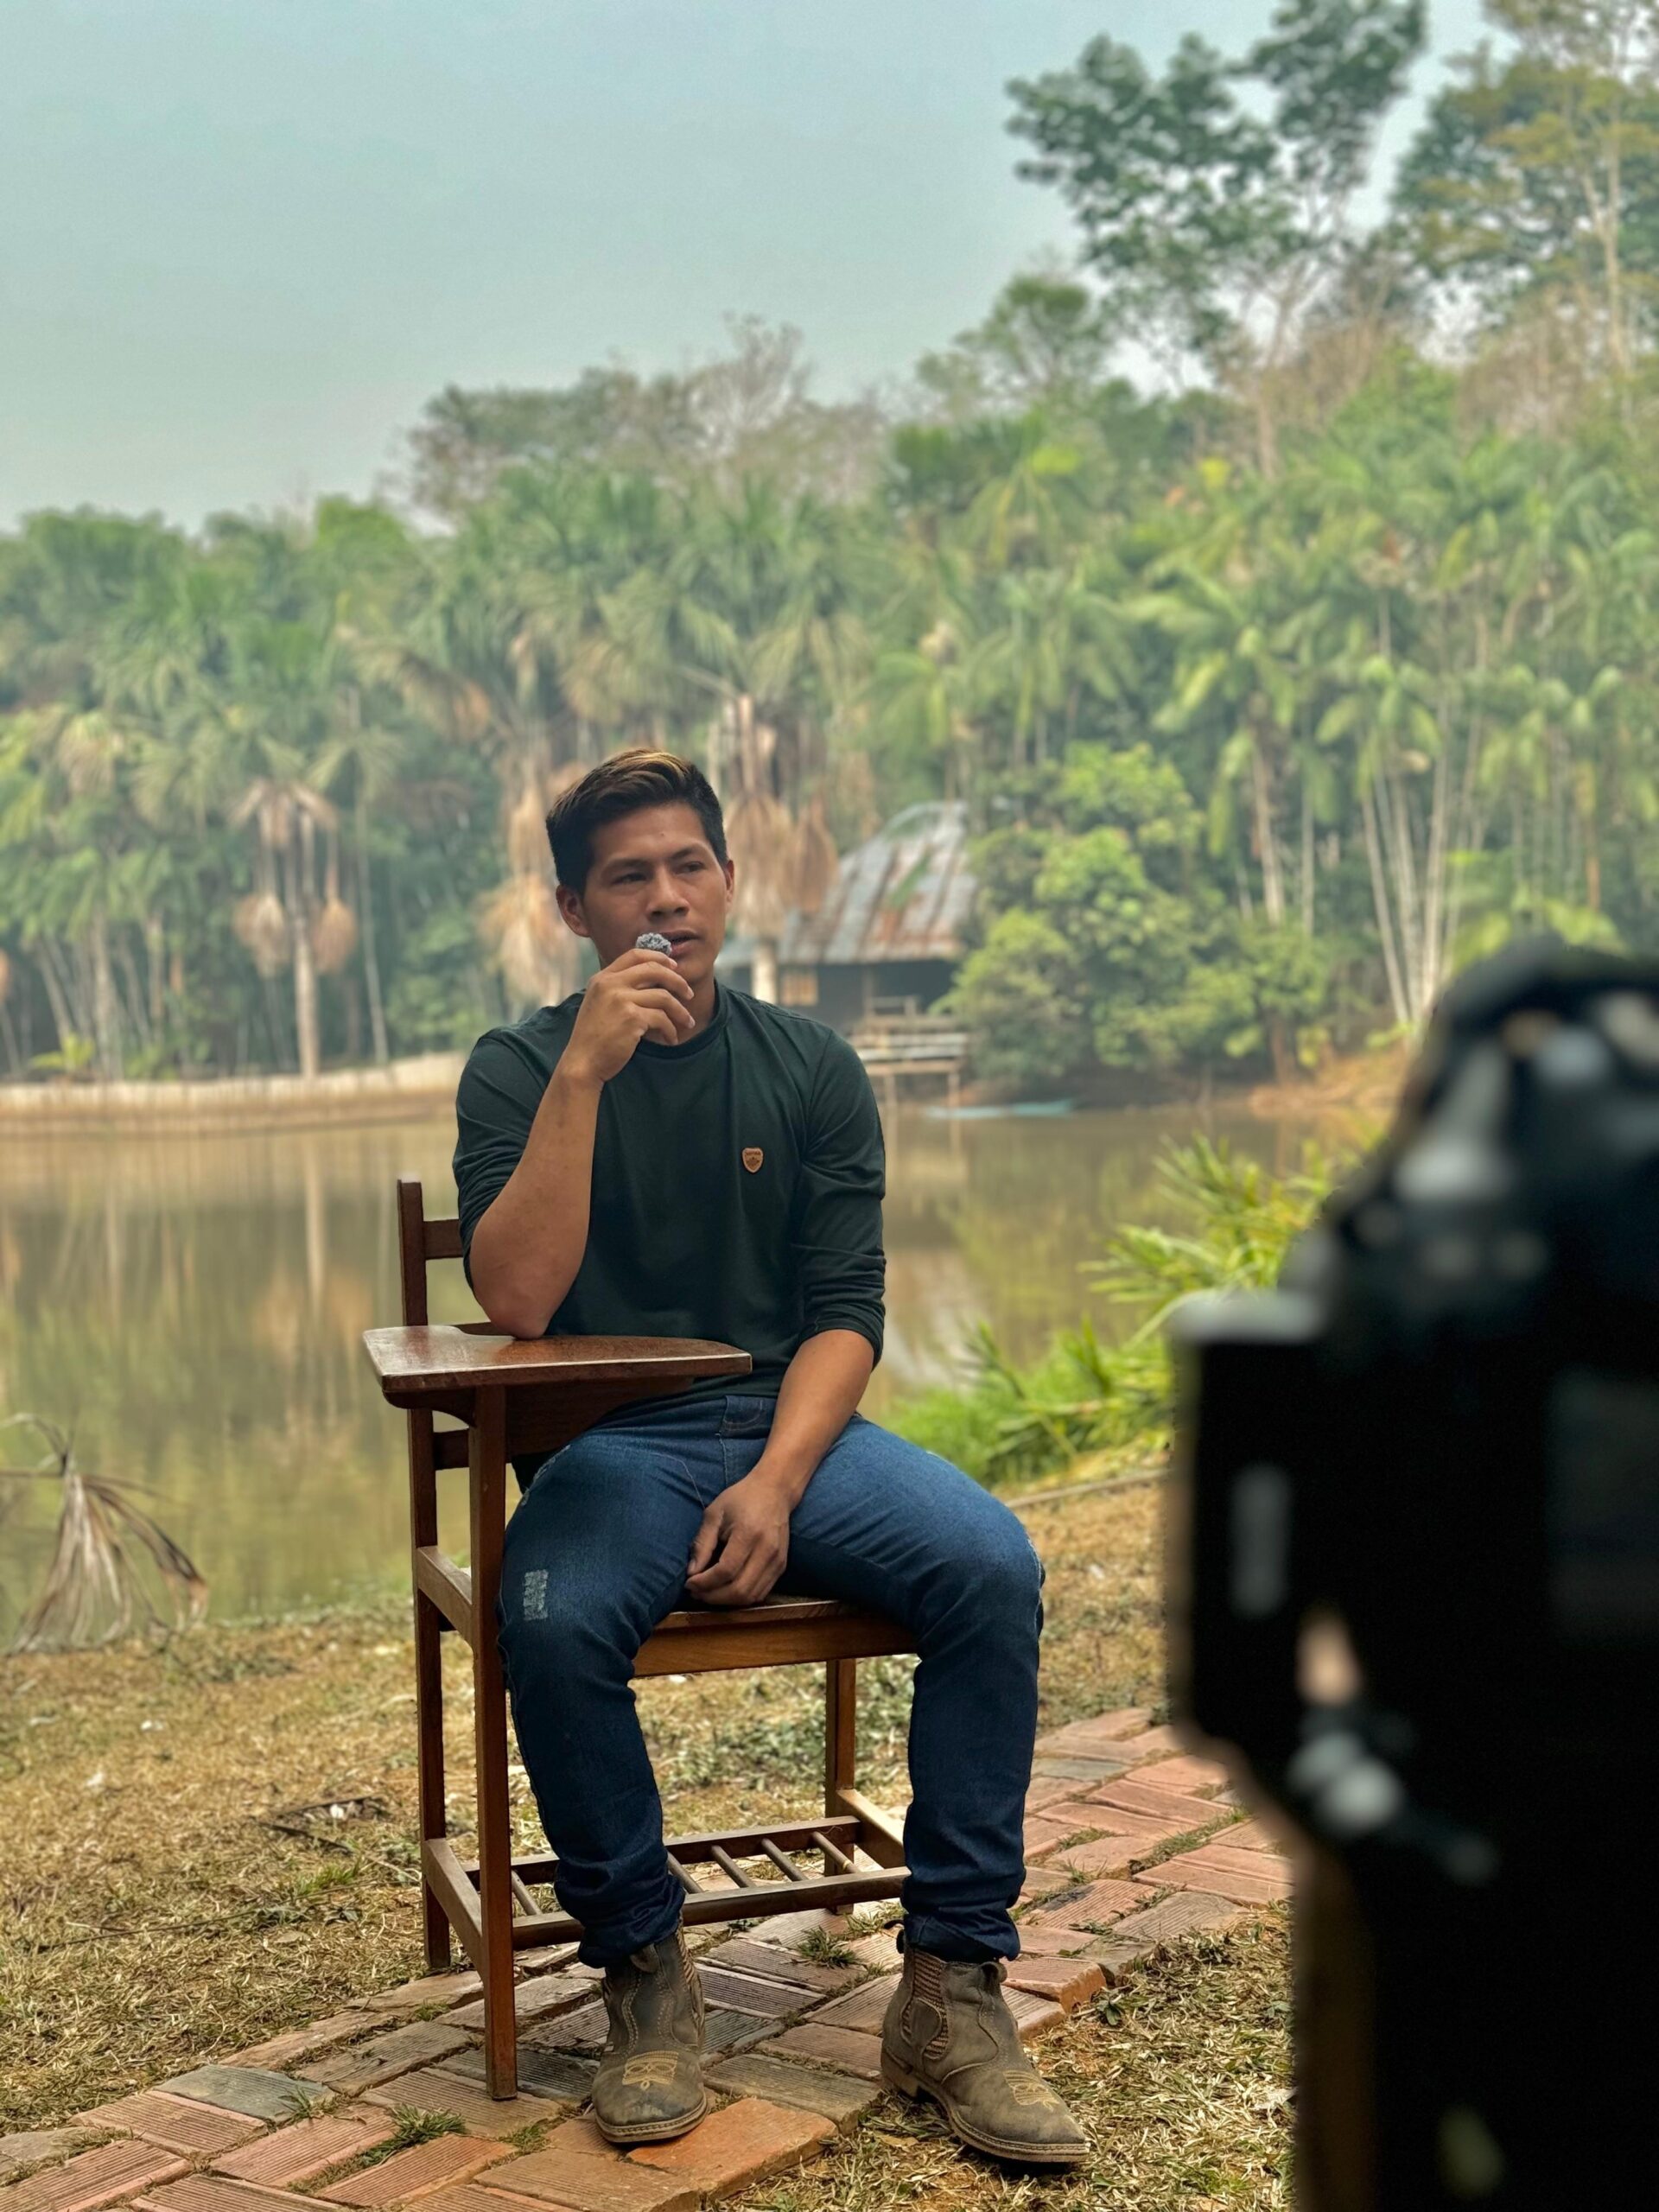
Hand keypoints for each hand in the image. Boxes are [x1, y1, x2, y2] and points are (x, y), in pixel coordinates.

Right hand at [564, 947, 695, 1083]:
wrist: (583, 1062)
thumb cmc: (594, 1037)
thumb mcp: (600, 1003)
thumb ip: (619, 988)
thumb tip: (653, 980)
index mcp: (602, 978)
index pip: (635, 955)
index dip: (659, 958)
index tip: (674, 967)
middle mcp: (610, 984)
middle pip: (654, 970)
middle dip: (677, 981)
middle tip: (689, 994)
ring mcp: (621, 1000)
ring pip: (664, 997)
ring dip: (680, 1011)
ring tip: (688, 1022)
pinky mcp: (632, 1018)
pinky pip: (662, 1019)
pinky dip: (671, 1030)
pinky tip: (672, 1039)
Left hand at [685, 1471, 791, 1607]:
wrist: (775, 1491)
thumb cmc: (741, 1498)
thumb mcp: (714, 1514)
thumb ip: (702, 1543)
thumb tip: (691, 1573)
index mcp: (749, 1534)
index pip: (726, 1571)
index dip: (705, 1583)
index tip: (688, 1583)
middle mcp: (767, 1551)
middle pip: (739, 1589)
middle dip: (713, 1596)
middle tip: (696, 1592)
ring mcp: (778, 1561)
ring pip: (750, 1597)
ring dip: (726, 1601)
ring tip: (708, 1593)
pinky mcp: (781, 1567)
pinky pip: (760, 1594)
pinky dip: (741, 1598)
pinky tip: (726, 1590)